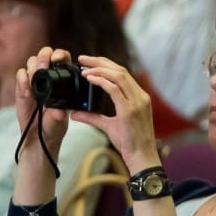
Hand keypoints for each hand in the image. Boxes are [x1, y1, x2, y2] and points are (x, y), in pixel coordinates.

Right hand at [14, 46, 73, 158]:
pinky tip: (27, 92)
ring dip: (33, 68)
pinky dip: (22, 79)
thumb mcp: (59, 121)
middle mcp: (48, 77)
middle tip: (43, 68)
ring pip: (31, 62)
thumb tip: (58, 112)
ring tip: (34, 80)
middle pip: (44, 55)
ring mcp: (34, 81)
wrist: (39, 135)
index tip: (58, 59)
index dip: (60, 55)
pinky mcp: (21, 87)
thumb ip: (58, 116)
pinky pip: (20, 74)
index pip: (62, 58)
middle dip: (44, 58)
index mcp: (63, 79)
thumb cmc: (54, 125)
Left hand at [70, 54, 159, 171]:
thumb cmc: (130, 143)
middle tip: (83, 58)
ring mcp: (137, 102)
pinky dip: (101, 81)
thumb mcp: (109, 126)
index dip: (106, 65)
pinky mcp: (130, 110)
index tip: (90, 62)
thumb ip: (92, 117)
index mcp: (139, 97)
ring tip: (84, 67)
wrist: (142, 156)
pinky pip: (114, 89)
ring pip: (119, 76)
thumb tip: (73, 113)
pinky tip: (90, 79)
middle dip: (100, 62)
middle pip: (121, 70)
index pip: (123, 74)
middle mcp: (140, 96)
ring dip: (99, 69)